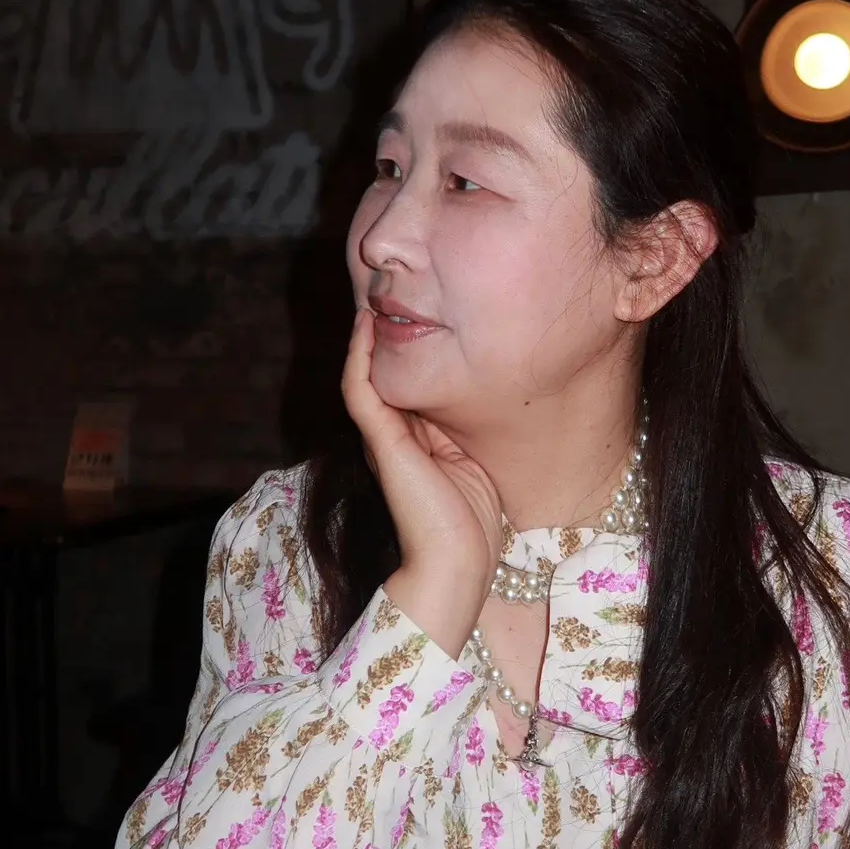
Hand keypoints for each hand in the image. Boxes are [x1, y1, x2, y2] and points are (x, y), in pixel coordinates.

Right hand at [341, 307, 500, 655]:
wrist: (458, 566)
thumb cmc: (475, 523)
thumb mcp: (476, 458)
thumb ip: (468, 427)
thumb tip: (489, 389)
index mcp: (411, 437)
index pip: (401, 378)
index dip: (403, 342)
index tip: (415, 304)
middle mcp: (391, 433)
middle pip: (380, 368)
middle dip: (382, 328)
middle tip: (386, 283)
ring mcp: (382, 437)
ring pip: (364, 371)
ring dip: (365, 332)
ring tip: (371, 291)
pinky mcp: (382, 441)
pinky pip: (360, 388)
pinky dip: (360, 355)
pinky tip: (366, 324)